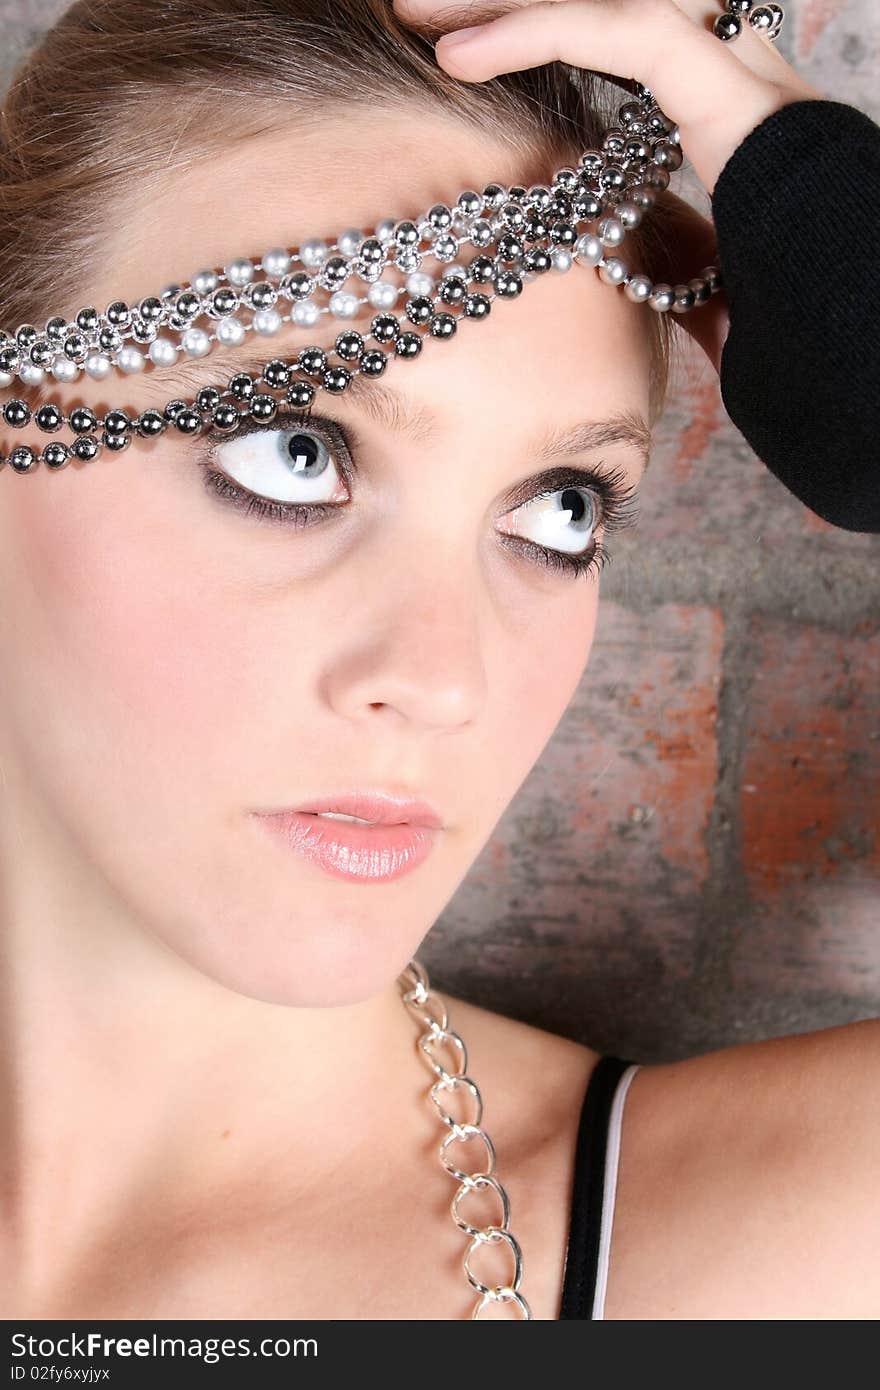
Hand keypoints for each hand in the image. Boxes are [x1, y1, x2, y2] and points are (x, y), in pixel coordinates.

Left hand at [392, 0, 824, 372]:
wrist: (866, 336)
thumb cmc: (816, 327)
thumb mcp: (728, 294)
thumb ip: (688, 279)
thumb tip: (657, 302)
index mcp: (737, 113)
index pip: (637, 39)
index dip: (555, 28)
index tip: (469, 53)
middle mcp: (741, 72)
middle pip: (619, 3)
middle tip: (423, 11)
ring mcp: (742, 73)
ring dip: (508, 2)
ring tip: (415, 14)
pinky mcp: (730, 93)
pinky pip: (623, 36)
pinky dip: (536, 33)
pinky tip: (460, 54)